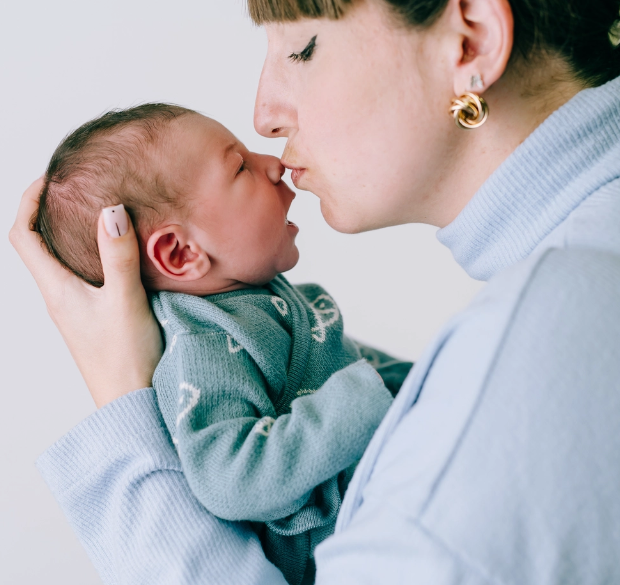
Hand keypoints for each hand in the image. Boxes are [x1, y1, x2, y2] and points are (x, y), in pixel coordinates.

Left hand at [9, 178, 162, 407]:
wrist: (133, 403)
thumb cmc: (126, 358)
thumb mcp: (125, 301)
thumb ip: (118, 256)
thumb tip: (110, 210)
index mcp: (56, 289)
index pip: (23, 237)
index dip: (27, 202)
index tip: (50, 178)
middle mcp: (59, 296)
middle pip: (38, 245)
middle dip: (49, 210)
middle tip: (77, 187)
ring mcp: (76, 308)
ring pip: (61, 260)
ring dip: (71, 231)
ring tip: (97, 210)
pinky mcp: (95, 316)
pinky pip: (83, 275)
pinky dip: (92, 253)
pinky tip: (118, 251)